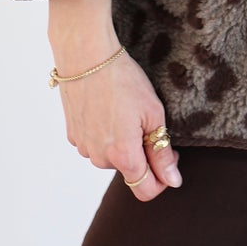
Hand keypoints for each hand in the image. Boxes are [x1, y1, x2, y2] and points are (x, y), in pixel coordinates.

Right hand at [55, 47, 182, 202]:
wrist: (86, 55)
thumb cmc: (122, 79)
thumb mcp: (153, 113)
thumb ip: (162, 152)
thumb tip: (173, 181)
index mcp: (122, 155)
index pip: (145, 190)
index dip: (163, 178)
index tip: (170, 154)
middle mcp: (99, 157)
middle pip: (129, 170)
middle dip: (142, 152)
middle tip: (147, 120)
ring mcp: (83, 146)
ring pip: (111, 156)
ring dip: (123, 142)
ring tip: (125, 109)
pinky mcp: (73, 134)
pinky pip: (95, 143)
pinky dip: (105, 133)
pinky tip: (108, 107)